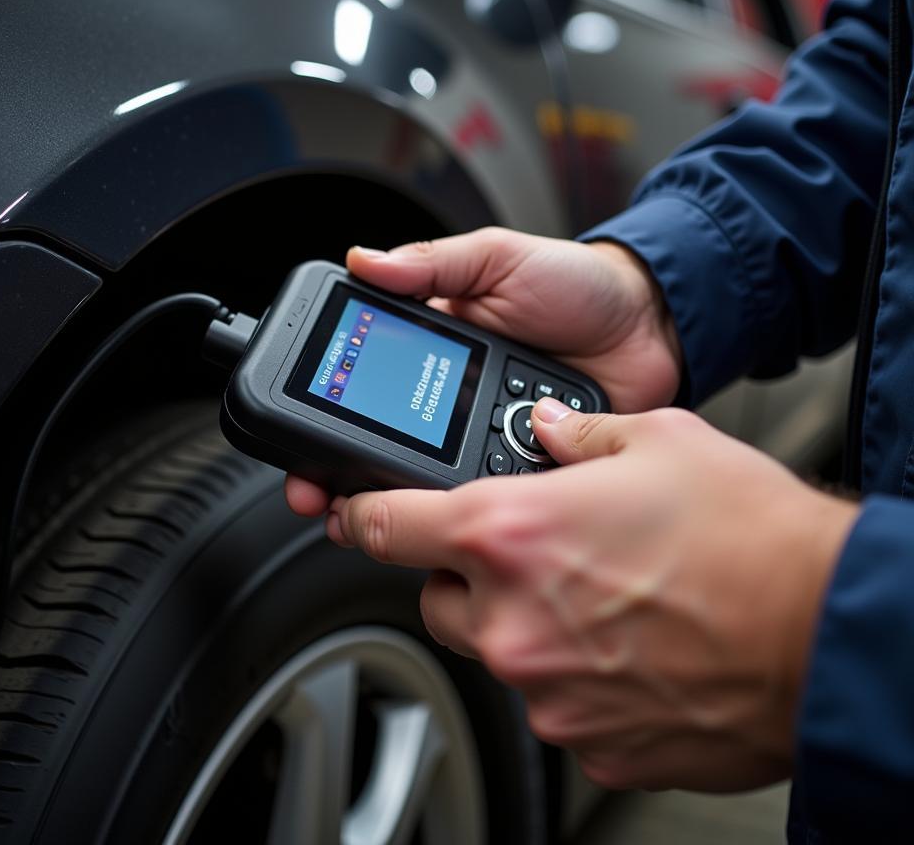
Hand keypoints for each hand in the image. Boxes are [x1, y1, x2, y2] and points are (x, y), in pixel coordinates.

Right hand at [286, 227, 682, 516]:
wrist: (652, 324)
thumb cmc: (576, 285)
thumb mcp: (499, 257)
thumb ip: (433, 262)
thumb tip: (365, 259)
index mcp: (434, 344)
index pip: (363, 381)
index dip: (324, 412)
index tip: (298, 439)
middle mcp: (451, 394)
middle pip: (382, 443)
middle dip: (343, 474)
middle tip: (322, 498)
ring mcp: (485, 432)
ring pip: (429, 478)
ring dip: (400, 499)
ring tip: (376, 515)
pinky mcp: (524, 464)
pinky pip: (489, 492)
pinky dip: (471, 506)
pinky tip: (454, 514)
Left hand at [323, 400, 856, 791]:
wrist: (824, 629)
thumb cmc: (747, 535)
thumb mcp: (656, 439)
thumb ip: (576, 433)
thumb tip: (548, 430)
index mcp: (509, 532)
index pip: (383, 524)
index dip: (355, 513)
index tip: (346, 513)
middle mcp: (512, 619)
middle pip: (437, 595)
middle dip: (466, 572)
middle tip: (530, 550)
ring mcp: (546, 689)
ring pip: (493, 650)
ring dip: (521, 621)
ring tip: (595, 593)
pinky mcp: (586, 739)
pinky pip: (549, 698)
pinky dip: (569, 671)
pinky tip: (625, 642)